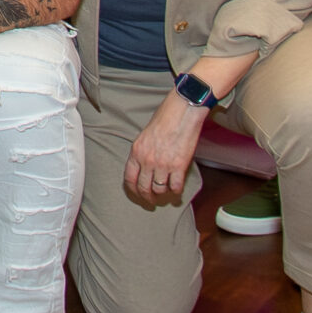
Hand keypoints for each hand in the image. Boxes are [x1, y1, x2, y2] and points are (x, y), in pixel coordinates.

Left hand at [124, 91, 208, 207]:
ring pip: (159, 189)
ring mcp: (163, 164)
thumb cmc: (165, 119)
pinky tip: (177, 190)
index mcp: (136, 151)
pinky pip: (175, 186)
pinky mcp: (179, 166)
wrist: (182, 111)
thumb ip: (142, 152)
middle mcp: (147, 160)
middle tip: (152, 201)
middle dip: (147, 197)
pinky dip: (176, 191)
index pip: (129, 179)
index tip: (138, 195)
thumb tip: (144, 167)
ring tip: (166, 195)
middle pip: (143, 188)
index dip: (133, 191)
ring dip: (163, 194)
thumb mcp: (145, 135)